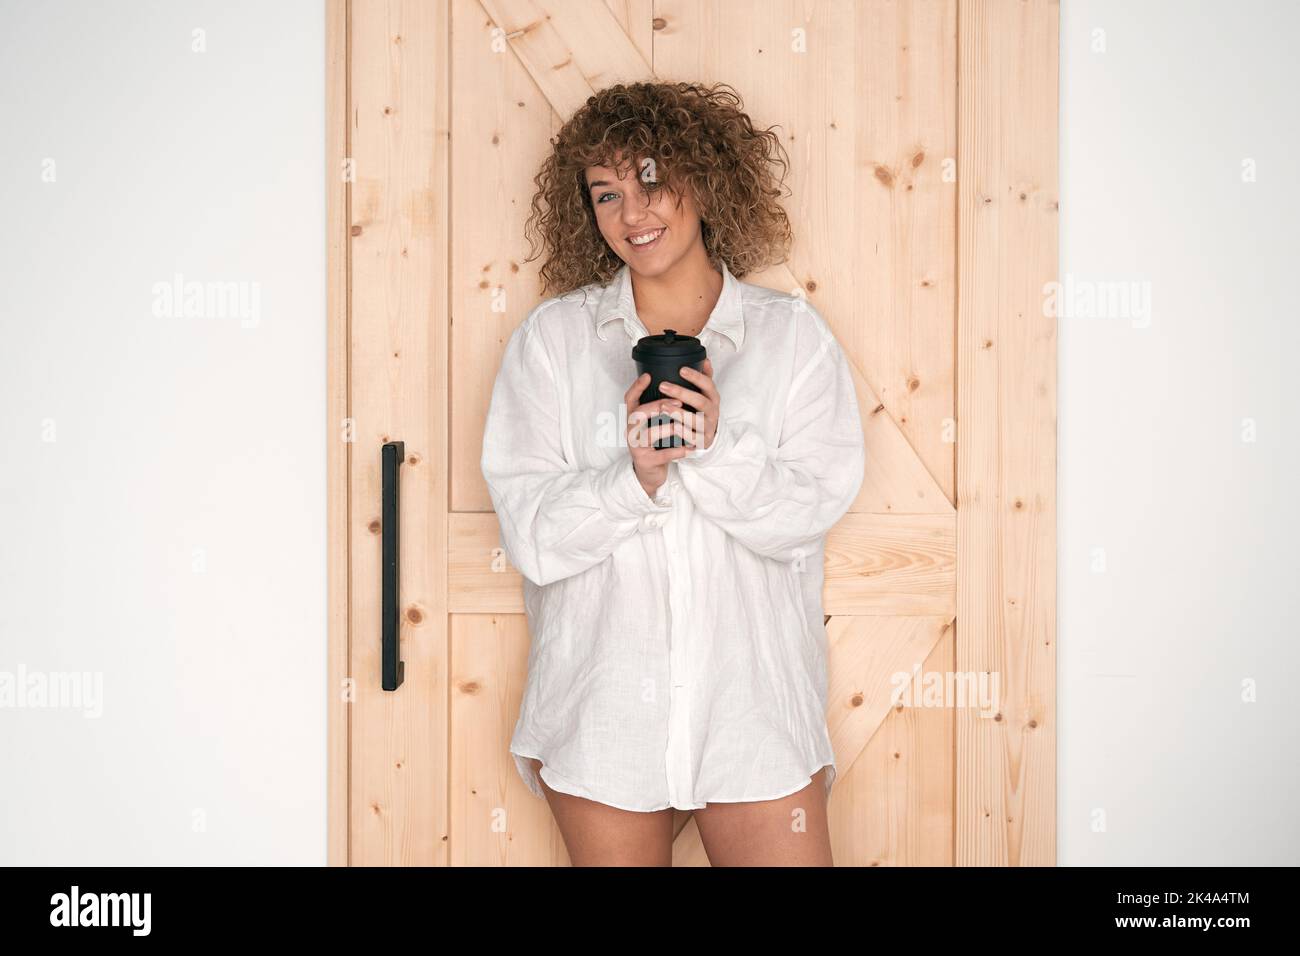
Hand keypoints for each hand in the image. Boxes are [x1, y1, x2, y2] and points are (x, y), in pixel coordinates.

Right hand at [625, 372, 691, 497]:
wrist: (649, 472)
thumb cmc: (655, 443)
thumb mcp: (655, 424)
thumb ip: (662, 407)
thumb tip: (678, 385)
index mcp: (634, 419)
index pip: (629, 399)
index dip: (636, 387)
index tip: (648, 375)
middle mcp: (631, 430)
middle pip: (639, 413)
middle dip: (658, 406)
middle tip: (678, 402)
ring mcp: (636, 446)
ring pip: (650, 433)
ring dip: (668, 427)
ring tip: (683, 425)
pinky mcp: (645, 460)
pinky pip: (661, 455)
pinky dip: (676, 451)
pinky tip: (688, 448)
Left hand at [657, 358, 718, 453]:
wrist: (708, 436)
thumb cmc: (703, 411)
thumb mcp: (706, 394)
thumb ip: (705, 377)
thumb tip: (705, 359)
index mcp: (713, 398)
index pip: (708, 384)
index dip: (695, 377)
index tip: (681, 369)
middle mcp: (713, 412)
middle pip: (701, 402)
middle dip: (682, 393)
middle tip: (663, 385)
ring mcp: (707, 427)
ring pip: (696, 420)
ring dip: (680, 413)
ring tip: (663, 406)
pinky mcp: (701, 441)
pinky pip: (693, 437)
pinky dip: (683, 433)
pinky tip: (672, 426)